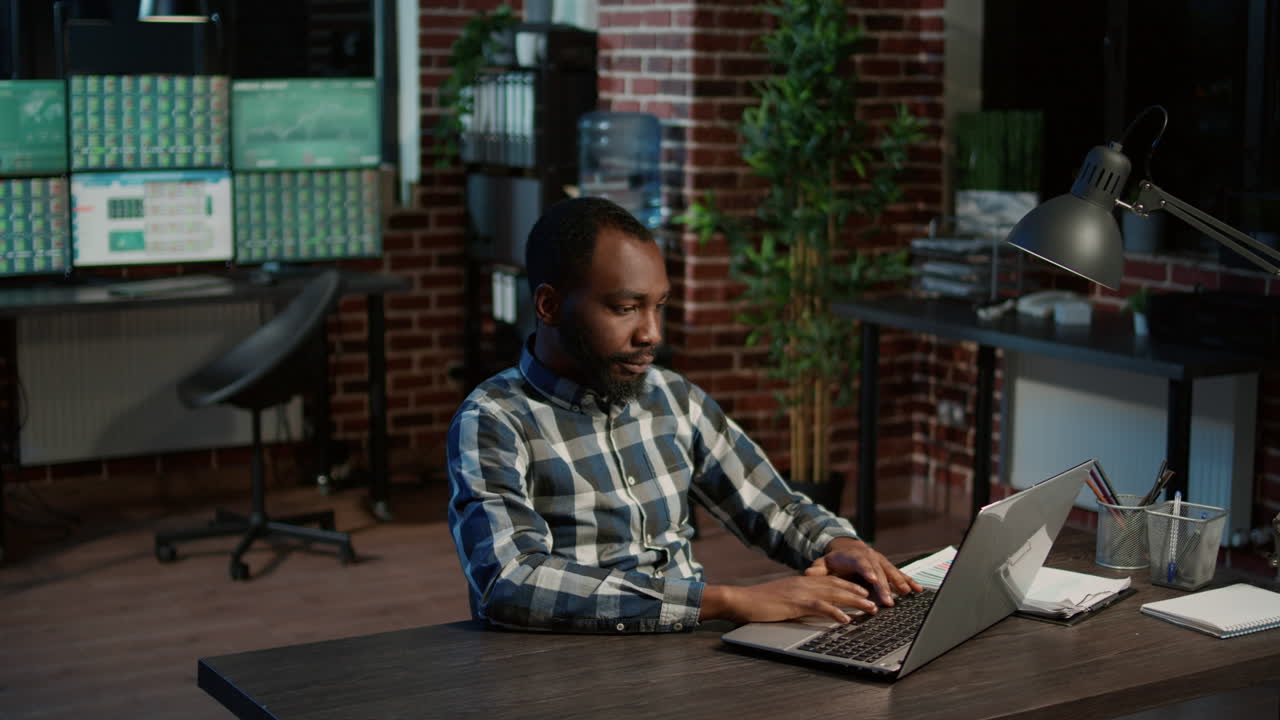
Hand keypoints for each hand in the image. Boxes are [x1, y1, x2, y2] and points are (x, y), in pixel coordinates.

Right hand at [702, 575, 876, 624]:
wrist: (740, 600)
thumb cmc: (758, 602)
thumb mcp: (783, 598)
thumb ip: (798, 600)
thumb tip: (811, 608)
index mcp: (802, 581)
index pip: (831, 580)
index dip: (850, 585)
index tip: (865, 591)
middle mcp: (804, 582)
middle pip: (838, 585)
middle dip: (859, 592)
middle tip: (876, 600)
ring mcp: (800, 591)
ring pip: (834, 593)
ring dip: (855, 601)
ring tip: (870, 608)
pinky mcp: (794, 603)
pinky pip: (819, 607)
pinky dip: (835, 612)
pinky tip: (846, 619)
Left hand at [804, 537, 922, 605]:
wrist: (847, 548)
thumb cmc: (835, 560)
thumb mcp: (823, 563)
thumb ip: (817, 569)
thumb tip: (807, 572)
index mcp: (854, 556)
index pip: (861, 563)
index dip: (867, 571)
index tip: (873, 580)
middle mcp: (870, 557)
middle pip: (878, 572)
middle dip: (884, 586)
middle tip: (888, 601)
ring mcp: (880, 562)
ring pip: (891, 572)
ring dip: (899, 583)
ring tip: (907, 594)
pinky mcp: (888, 567)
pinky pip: (900, 574)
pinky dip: (909, 581)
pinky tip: (918, 590)